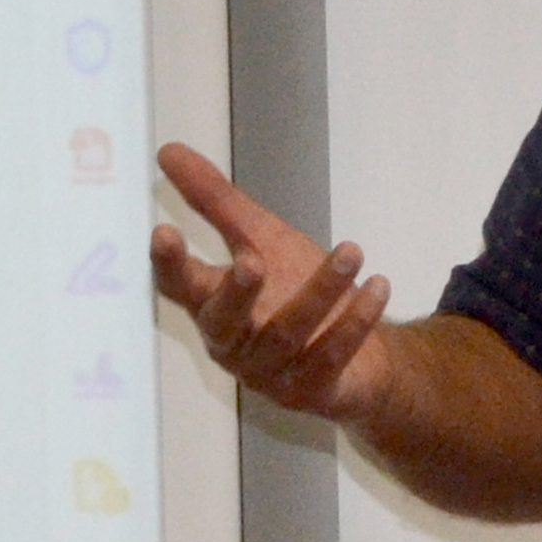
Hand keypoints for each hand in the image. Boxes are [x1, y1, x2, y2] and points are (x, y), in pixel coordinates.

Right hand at [150, 142, 394, 422]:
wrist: (356, 355)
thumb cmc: (294, 290)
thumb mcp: (260, 237)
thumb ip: (216, 201)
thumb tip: (168, 151)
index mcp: (212, 305)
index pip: (178, 287)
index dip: (169, 264)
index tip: (164, 231)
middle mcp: (232, 344)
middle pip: (223, 323)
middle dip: (236, 294)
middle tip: (252, 260)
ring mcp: (270, 373)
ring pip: (288, 334)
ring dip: (321, 291)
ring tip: (352, 251)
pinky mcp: (312, 390)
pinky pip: (331, 356)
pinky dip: (354, 322)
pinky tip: (377, 285)